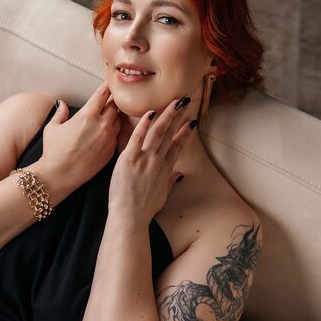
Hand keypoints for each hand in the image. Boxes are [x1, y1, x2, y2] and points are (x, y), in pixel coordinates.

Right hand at [39, 80, 120, 188]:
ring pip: (119, 121)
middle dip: (113, 101)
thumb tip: (62, 104)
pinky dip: (114, 132)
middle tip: (112, 99)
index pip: (103, 94)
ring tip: (111, 116)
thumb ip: (60, 113)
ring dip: (115, 116)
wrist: (60, 175)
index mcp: (87, 115)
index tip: (110, 83)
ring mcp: (109, 138)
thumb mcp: (52, 128)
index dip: (107, 87)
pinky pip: (117, 136)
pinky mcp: (111, 151)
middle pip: (115, 106)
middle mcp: (101, 125)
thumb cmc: (54, 151)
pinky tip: (108, 133)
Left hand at [108, 97, 195, 225]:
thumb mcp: (162, 195)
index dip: (185, 133)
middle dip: (178, 117)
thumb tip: (178, 174)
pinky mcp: (129, 159)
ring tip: (174, 102)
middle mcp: (157, 161)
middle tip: (185, 102)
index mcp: (165, 170)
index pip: (177, 146)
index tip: (191, 122)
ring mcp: (144, 159)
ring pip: (158, 132)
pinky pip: (137, 137)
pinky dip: (144, 124)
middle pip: (170, 134)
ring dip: (167, 115)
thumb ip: (169, 181)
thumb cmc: (143, 210)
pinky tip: (150, 112)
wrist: (130, 217)